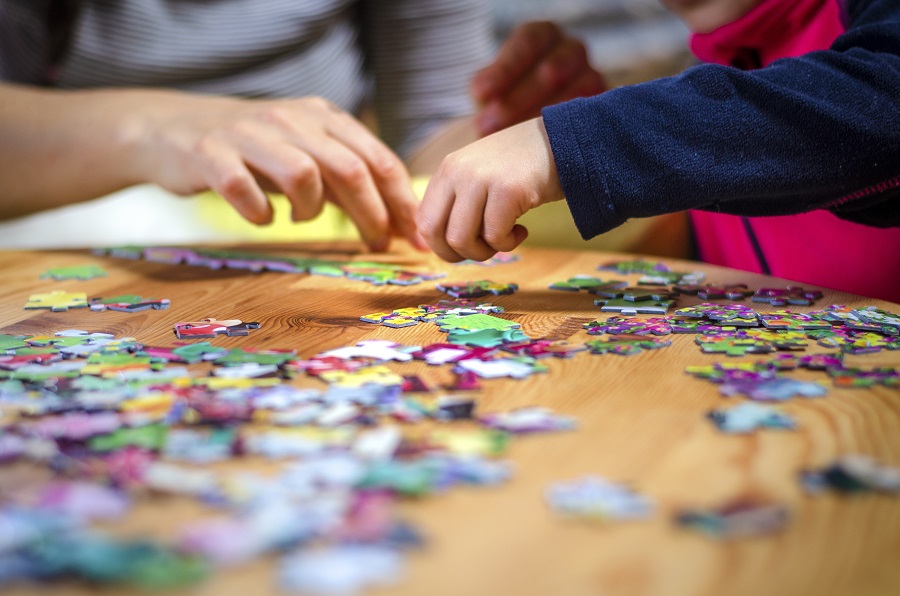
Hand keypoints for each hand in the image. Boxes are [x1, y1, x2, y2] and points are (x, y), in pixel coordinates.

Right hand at [136, 93, 424, 251]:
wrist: (173, 129)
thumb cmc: (254, 151)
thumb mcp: (306, 153)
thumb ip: (346, 180)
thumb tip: (396, 223)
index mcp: (322, 117)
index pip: (377, 158)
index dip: (401, 201)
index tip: (414, 238)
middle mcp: (290, 120)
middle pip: (350, 169)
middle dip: (372, 214)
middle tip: (375, 245)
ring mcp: (249, 134)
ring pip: (303, 174)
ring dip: (311, 210)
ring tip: (301, 218)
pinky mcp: (210, 153)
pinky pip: (242, 188)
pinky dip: (258, 212)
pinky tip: (262, 217)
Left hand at [416, 117, 564, 261]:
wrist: (562, 141)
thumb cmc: (521, 166)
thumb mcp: (478, 174)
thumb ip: (458, 200)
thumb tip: (442, 244)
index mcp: (447, 169)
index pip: (423, 220)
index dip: (440, 244)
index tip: (463, 247)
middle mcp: (458, 172)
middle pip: (434, 234)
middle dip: (456, 254)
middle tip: (482, 250)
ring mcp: (481, 179)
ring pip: (462, 240)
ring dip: (484, 251)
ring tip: (505, 239)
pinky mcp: (508, 190)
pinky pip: (495, 237)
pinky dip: (508, 244)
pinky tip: (522, 230)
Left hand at [471, 21, 605, 136]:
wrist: (522, 129)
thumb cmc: (503, 101)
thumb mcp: (488, 89)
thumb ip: (485, 88)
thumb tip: (485, 101)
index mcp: (542, 36)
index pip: (529, 41)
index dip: (507, 67)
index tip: (482, 94)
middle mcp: (571, 51)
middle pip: (554, 68)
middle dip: (521, 98)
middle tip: (492, 123)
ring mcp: (591, 78)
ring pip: (577, 93)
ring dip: (544, 119)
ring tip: (515, 139)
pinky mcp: (601, 109)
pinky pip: (591, 117)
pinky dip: (567, 131)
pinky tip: (544, 146)